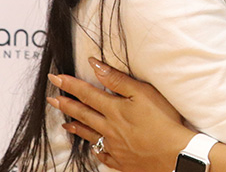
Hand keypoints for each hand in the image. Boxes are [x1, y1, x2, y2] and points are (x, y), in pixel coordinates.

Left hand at [46, 57, 195, 171]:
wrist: (173, 154)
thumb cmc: (162, 121)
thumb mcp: (143, 93)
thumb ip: (118, 80)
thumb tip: (95, 66)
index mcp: (114, 109)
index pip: (87, 94)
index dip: (70, 85)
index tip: (55, 78)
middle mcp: (109, 128)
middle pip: (83, 113)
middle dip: (66, 104)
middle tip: (51, 99)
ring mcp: (114, 145)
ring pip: (89, 134)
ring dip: (76, 126)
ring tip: (64, 123)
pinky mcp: (121, 160)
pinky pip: (103, 154)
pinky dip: (95, 149)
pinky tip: (93, 148)